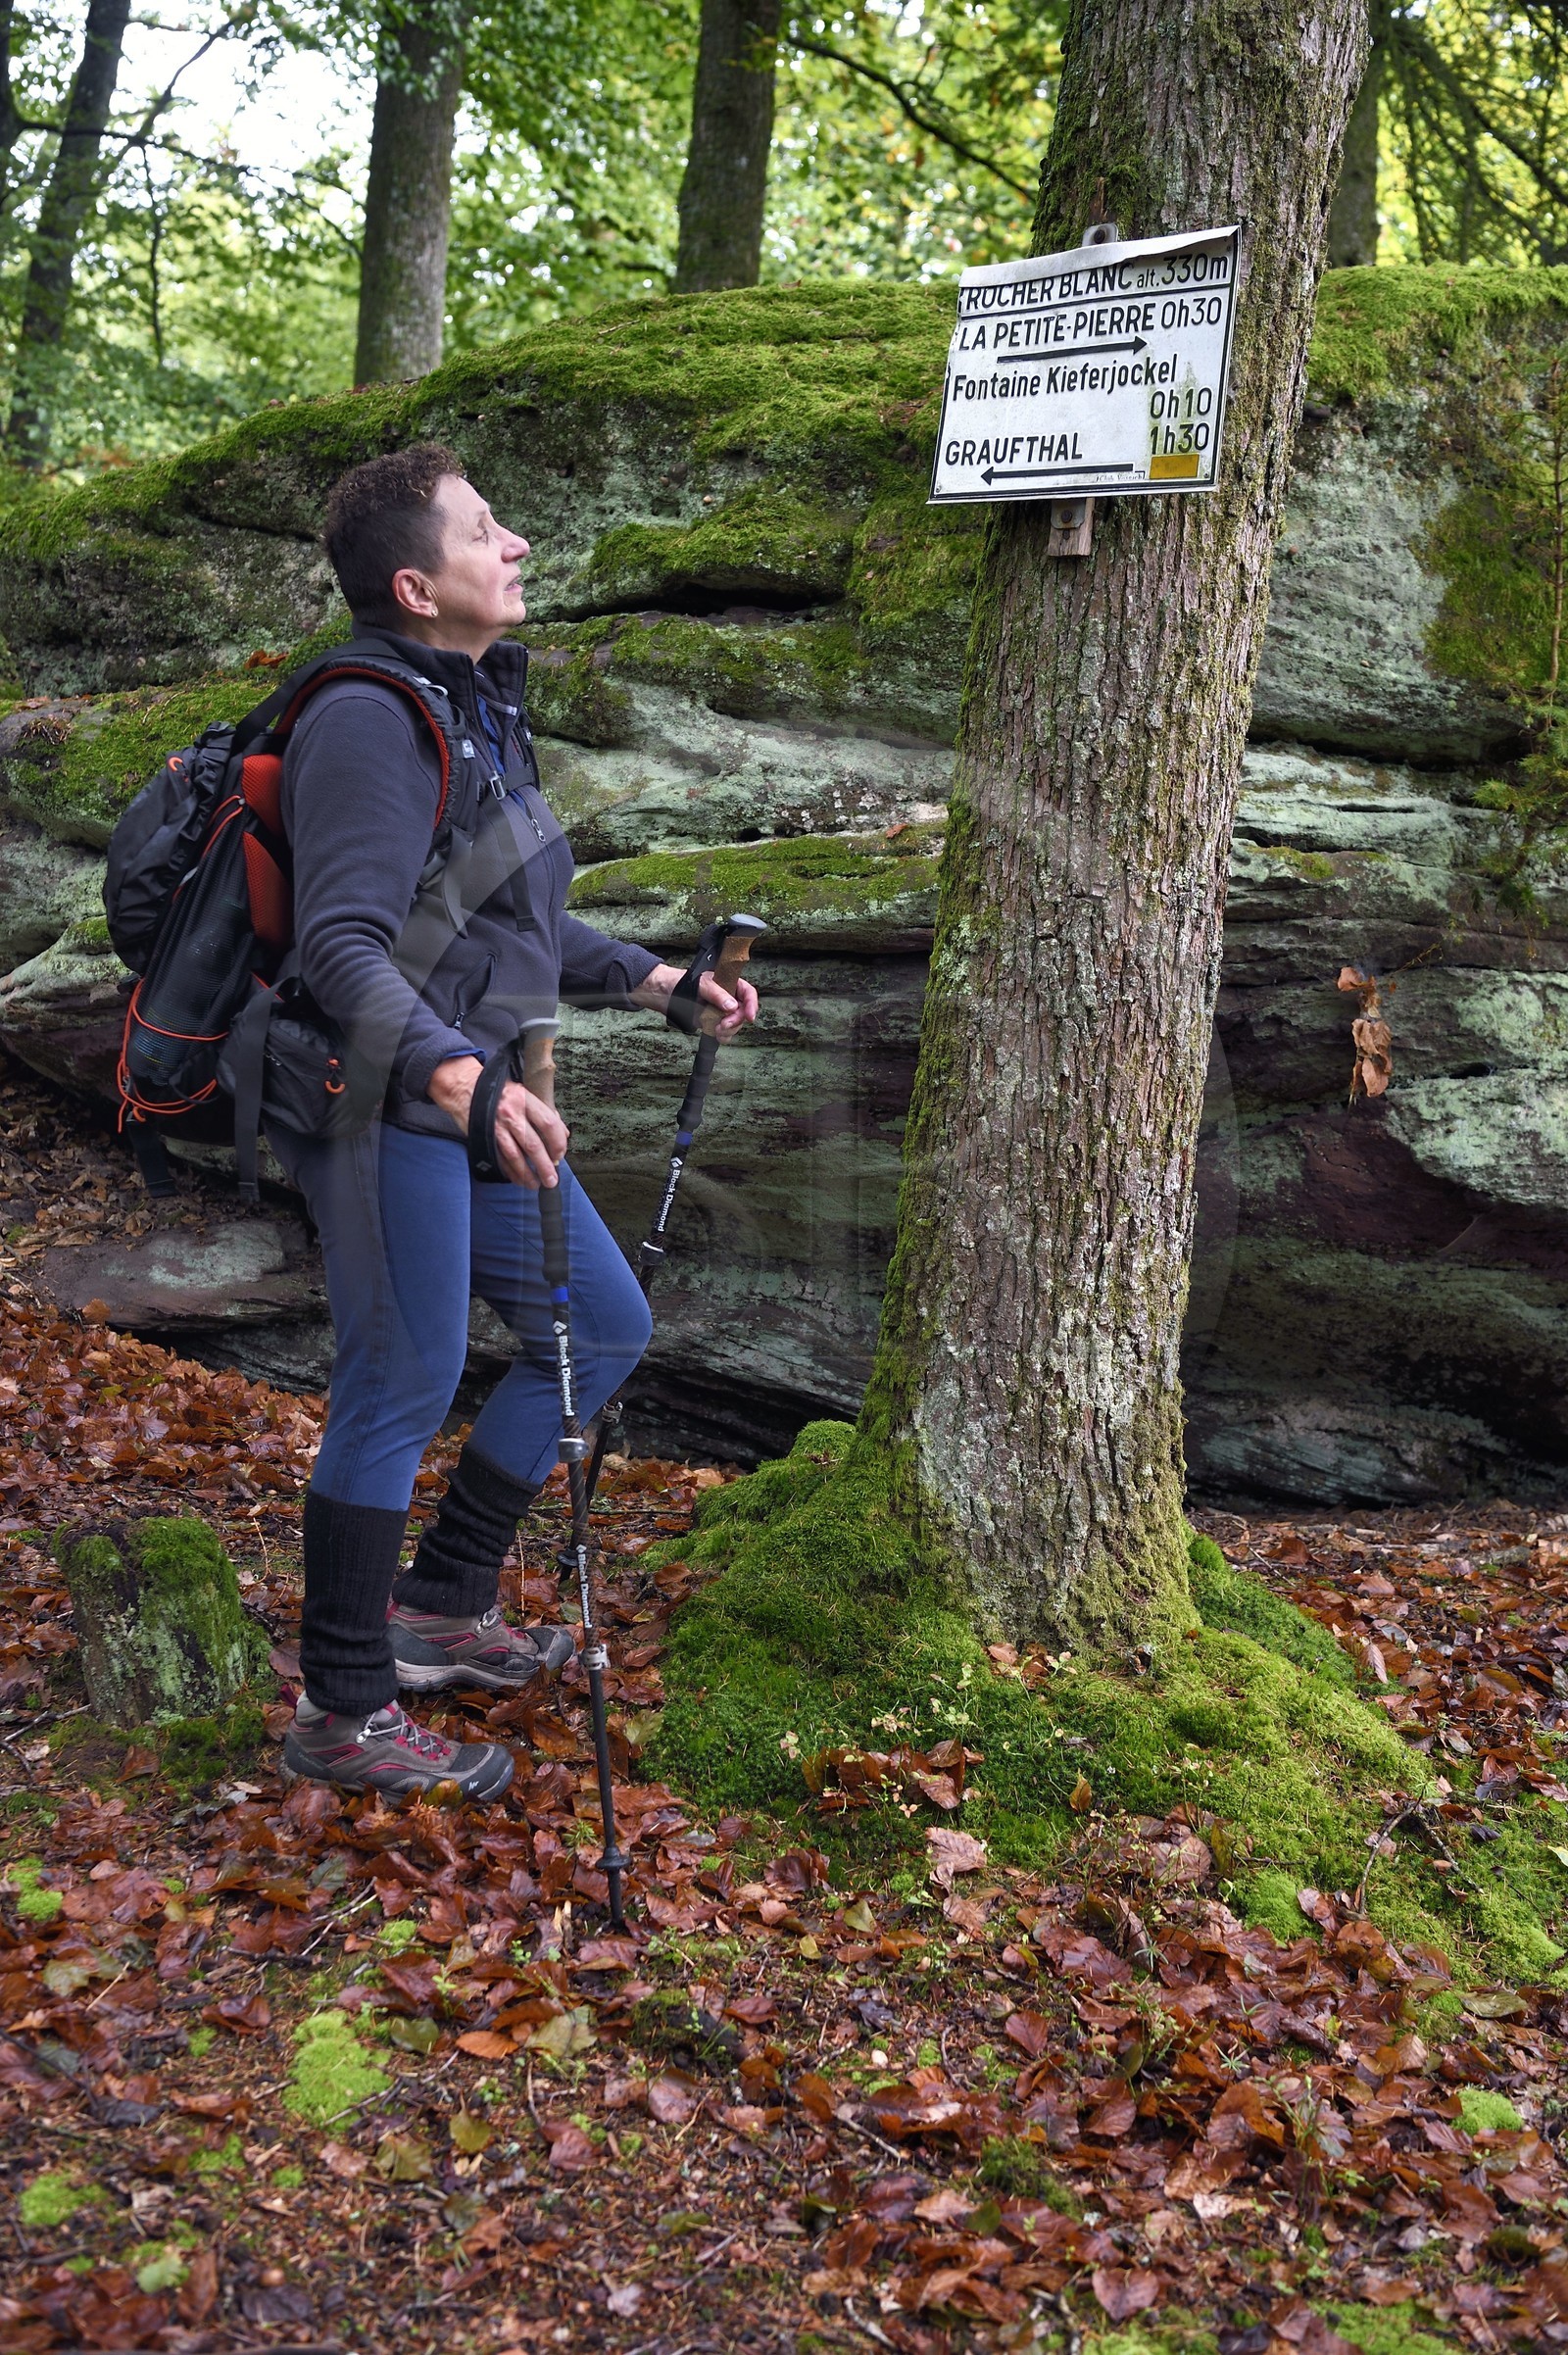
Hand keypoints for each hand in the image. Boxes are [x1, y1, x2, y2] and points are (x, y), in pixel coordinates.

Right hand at [427, 1056, 568, 1188]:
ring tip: (536, 1184)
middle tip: (552, 1180)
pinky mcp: (484, 1137)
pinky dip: (510, 1172)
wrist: (464, 1088)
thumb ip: (544, 1112)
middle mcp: (511, 1113)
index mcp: (524, 1100)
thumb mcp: (523, 1094)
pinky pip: (500, 1159)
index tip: (560, 1154)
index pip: (548, 1123)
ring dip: (527, 1174)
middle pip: (533, 1144)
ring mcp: (496, 1127)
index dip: (557, 1142)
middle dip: (544, 1166)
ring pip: (515, 1156)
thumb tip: (563, 1134)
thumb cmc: (499, 1092)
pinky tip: (519, 1179)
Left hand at [630, 962, 759, 1040]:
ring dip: (729, 1030)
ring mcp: (720, 1011)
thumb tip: (732, 1006)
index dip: (752, 1004)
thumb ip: (716, 994)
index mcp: (728, 983)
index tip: (750, 1016)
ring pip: (735, 1024)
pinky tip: (714, 1034)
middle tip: (724, 1025)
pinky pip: (724, 1032)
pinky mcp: (713, 1022)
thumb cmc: (680, 983)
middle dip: (735, 1021)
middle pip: (742, 1012)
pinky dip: (722, 1036)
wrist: (663, 995)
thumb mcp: (700, 985)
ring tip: (716, 1030)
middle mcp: (727, 997)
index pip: (747, 993)